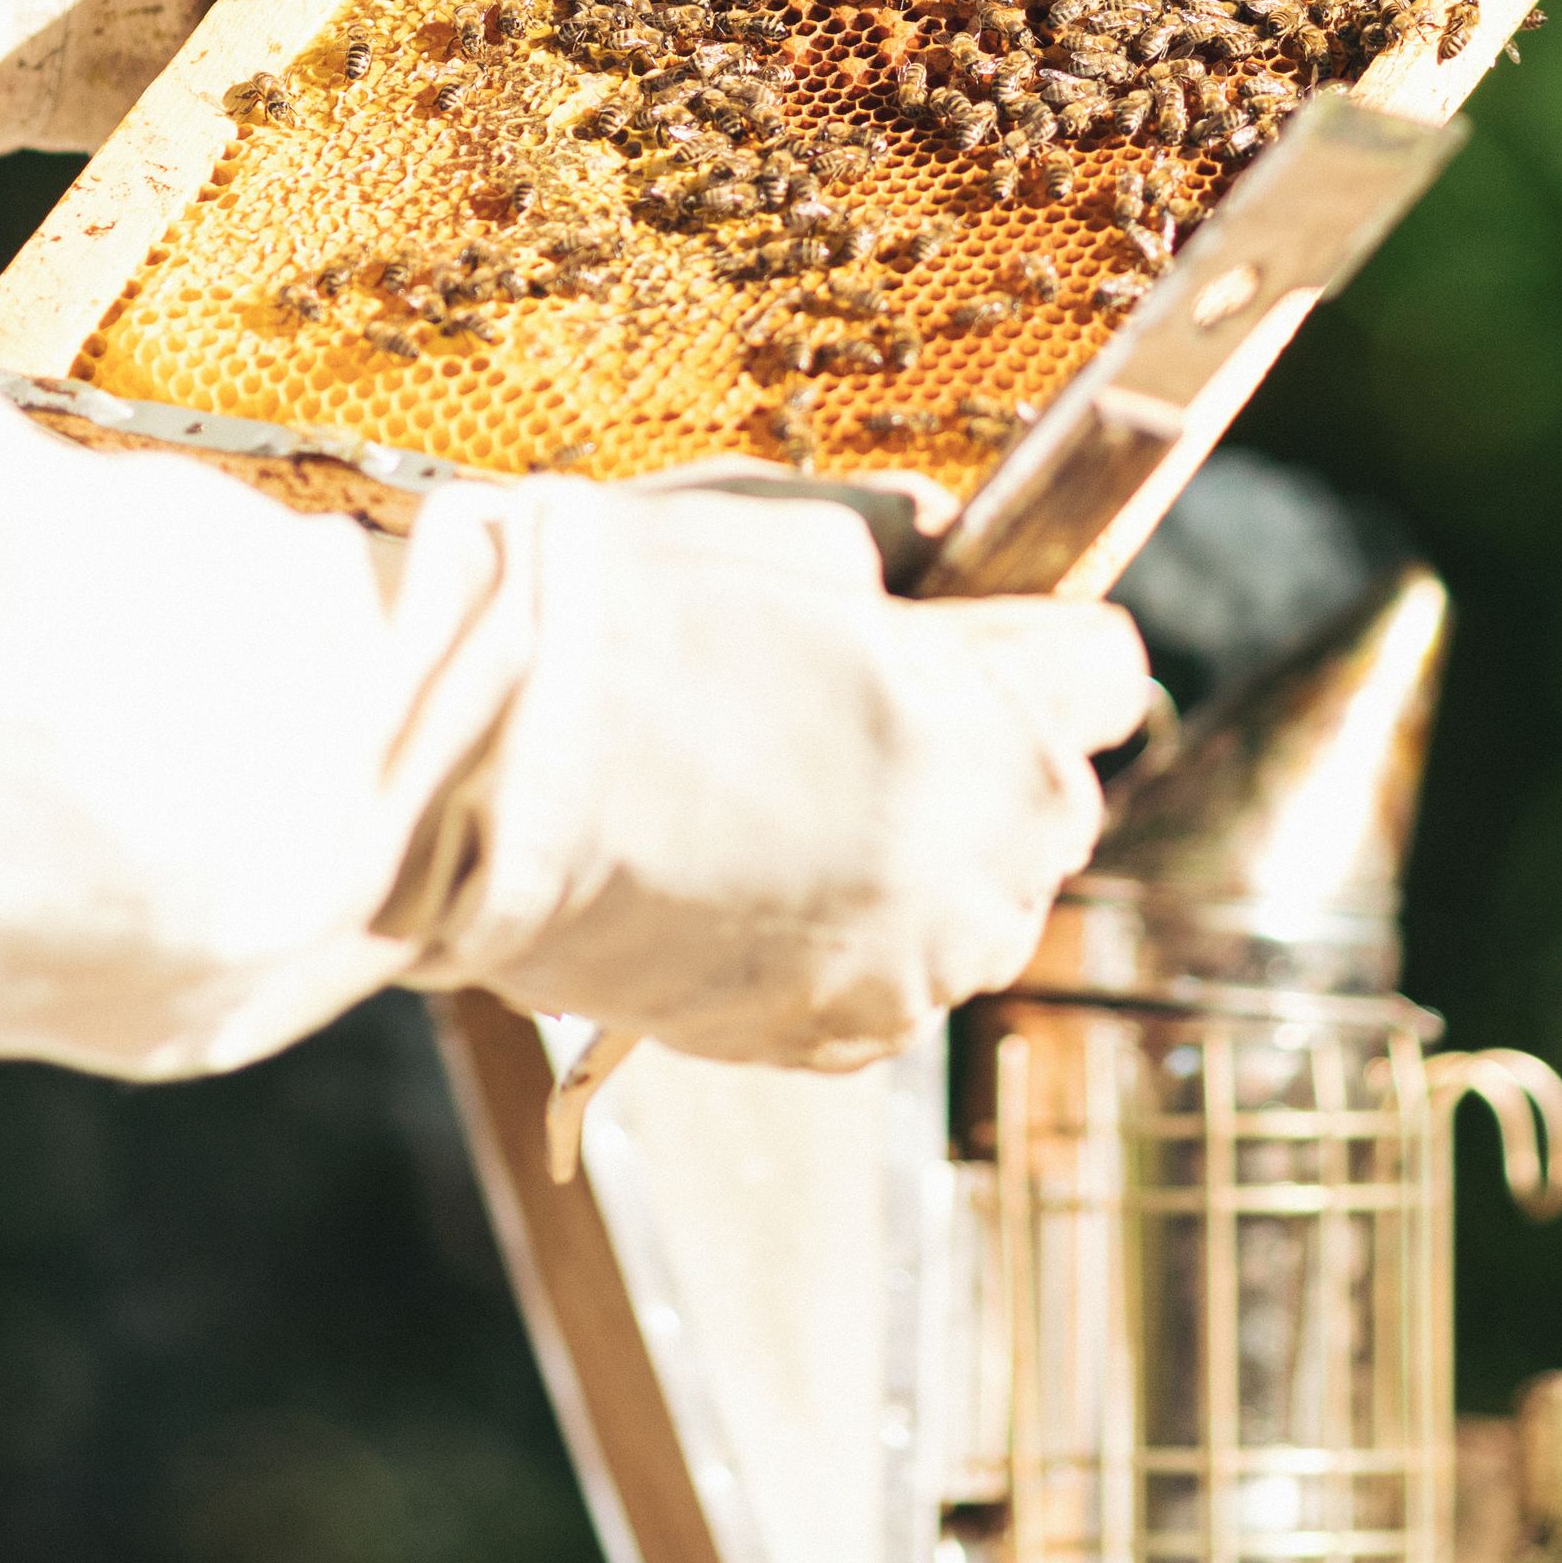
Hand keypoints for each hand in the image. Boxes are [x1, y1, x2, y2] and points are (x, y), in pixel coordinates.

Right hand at [403, 484, 1152, 1069]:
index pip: (1110, 673)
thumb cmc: (619, 620)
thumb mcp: (795, 522)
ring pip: (973, 905)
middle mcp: (976, 877)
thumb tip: (948, 551)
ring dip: (920, 849)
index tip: (981, 618)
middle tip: (859, 697)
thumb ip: (911, 543)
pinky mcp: (813, 1040)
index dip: (1041, 631)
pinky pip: (884, 979)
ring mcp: (896, 975)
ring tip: (783, 782)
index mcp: (996, 733)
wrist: (451, 770)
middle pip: (1052, 805)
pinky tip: (743, 860)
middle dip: (987, 750)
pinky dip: (844, 928)